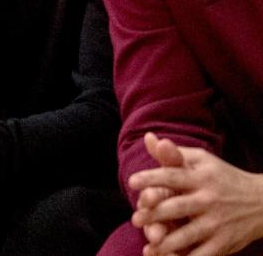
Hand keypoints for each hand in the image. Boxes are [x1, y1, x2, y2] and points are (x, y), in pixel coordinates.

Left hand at [130, 133, 262, 254]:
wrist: (261, 202)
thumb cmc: (221, 177)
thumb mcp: (201, 160)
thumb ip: (172, 153)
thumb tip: (149, 138)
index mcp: (200, 177)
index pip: (172, 176)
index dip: (152, 178)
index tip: (132, 182)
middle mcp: (208, 199)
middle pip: (178, 207)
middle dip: (155, 214)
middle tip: (135, 219)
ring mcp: (217, 223)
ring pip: (189, 234)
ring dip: (168, 242)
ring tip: (150, 245)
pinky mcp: (224, 243)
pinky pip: (204, 254)